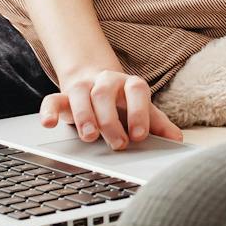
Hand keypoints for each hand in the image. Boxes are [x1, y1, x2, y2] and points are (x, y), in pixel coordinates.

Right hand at [39, 69, 183, 148]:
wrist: (98, 84)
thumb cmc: (124, 104)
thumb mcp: (143, 112)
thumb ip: (158, 125)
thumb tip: (176, 140)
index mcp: (130, 84)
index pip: (137, 90)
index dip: (139, 112)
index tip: (139, 136)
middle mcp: (107, 81)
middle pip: (105, 94)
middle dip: (111, 120)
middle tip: (117, 144)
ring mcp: (84, 87)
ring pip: (80, 94)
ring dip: (85, 116)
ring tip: (89, 137)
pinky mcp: (63, 96)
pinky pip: (52, 99)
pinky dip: (48, 111)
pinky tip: (49, 123)